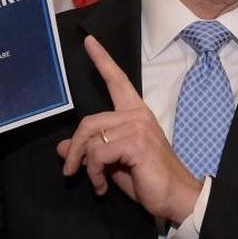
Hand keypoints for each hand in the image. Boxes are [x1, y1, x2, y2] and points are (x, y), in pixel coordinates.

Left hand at [56, 36, 202, 224]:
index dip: (102, 60)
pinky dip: (94, 173)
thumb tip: (61, 147)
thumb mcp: (113, 163)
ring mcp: (137, 126)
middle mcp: (136, 114)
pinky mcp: (135, 142)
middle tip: (69, 171)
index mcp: (135, 113)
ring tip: (95, 183)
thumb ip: (91, 151)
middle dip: (74, 149)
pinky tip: (103, 186)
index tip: (89, 41)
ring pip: (90, 139)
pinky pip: (98, 153)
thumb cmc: (148, 179)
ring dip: (86, 166)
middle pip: (88, 121)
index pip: (117, 80)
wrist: (176, 197)